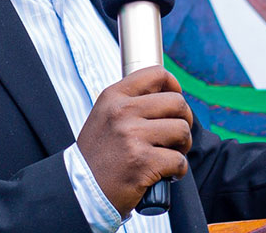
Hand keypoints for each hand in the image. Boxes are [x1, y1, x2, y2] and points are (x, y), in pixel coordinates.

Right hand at [77, 66, 194, 216]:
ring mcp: (132, 136)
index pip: (156, 74)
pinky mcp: (142, 161)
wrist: (82, 190)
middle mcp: (122, 112)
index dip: (173, 86)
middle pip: (177, 102)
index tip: (174, 104)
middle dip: (184, 121)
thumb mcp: (104, 117)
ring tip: (169, 155)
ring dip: (183, 146)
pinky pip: (179, 160)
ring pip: (182, 130)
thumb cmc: (98, 156)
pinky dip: (177, 171)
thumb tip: (167, 91)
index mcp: (113, 97)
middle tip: (175, 137)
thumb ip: (130, 102)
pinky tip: (165, 174)